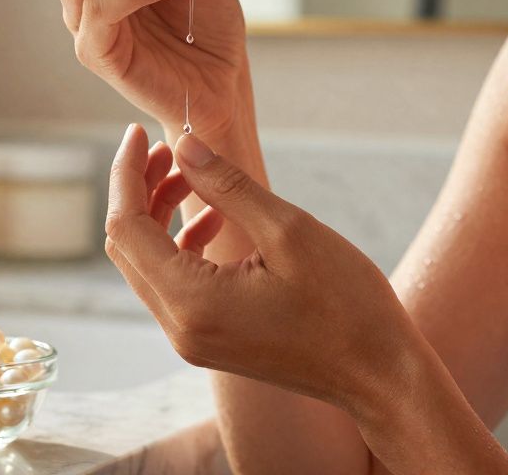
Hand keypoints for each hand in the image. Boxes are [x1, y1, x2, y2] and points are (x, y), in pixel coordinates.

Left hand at [104, 123, 409, 409]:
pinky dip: (180, 244)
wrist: (381, 376)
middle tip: (167, 147)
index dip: (126, 173)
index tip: (139, 132)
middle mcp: (179, 328)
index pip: (126, 228)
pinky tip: (216, 219)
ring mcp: (191, 340)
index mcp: (192, 302)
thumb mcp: (288, 230)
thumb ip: (226, 185)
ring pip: (147, 264)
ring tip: (191, 174)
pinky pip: (173, 284)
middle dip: (138, 190)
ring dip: (158, 214)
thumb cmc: (346, 305)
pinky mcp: (208, 341)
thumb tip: (184, 144)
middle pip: (127, 247)